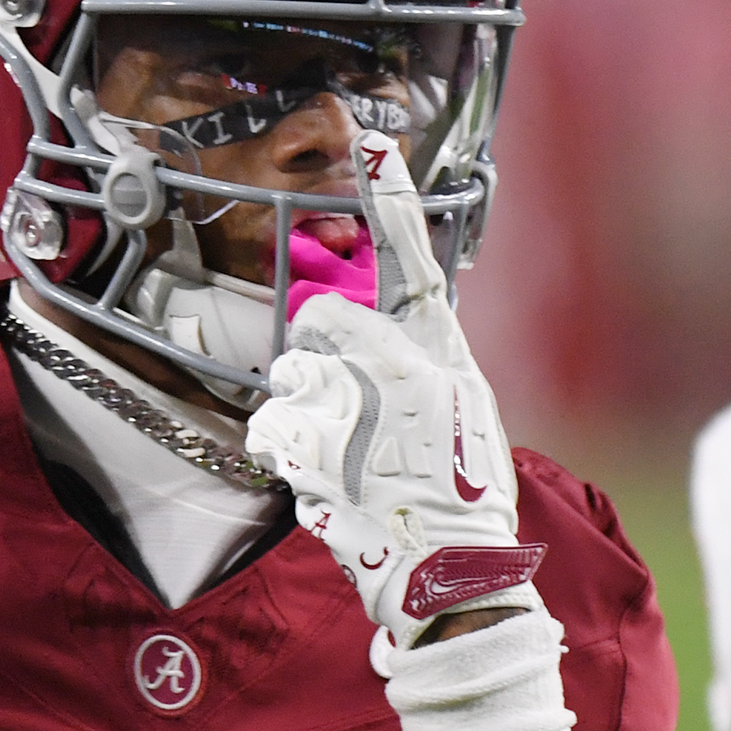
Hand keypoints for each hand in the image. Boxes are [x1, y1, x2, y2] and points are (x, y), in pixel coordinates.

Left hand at [245, 137, 544, 645]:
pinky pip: (270, 430)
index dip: (394, 203)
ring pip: (290, 378)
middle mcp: (411, 377)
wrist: (454, 588)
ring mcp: (365, 415)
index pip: (419, 267)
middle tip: (340, 412)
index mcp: (449, 364)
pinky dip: (282, 456)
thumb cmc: (453, 510)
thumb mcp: (460, 425)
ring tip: (339, 465)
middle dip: (315, 359)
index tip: (374, 142)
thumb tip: (358, 338)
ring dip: (298, 417)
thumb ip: (413, 373)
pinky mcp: (324, 457)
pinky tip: (318, 487)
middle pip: (324, 320)